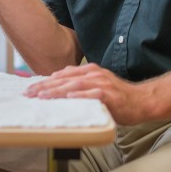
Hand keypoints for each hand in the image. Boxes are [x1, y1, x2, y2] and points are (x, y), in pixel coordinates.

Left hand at [24, 62, 152, 125]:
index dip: (45, 81)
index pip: (61, 74)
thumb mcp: (95, 86)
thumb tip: (58, 91)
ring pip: (74, 85)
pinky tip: (69, 97)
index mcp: (88, 70)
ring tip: (42, 96)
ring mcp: (101, 83)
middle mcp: (93, 74)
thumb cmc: (117, 97)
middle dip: (44, 86)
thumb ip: (79, 86)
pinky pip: (93, 94)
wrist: (141, 101)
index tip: (30, 88)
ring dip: (57, 90)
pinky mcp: (109, 94)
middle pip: (64, 78)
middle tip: (29, 93)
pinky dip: (80, 95)